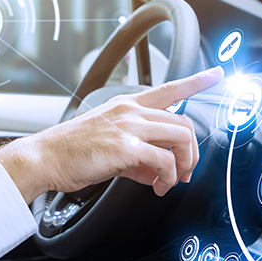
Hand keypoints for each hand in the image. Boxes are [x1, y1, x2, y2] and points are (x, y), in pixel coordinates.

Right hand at [0, 66, 223, 202]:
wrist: (45, 158)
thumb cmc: (70, 152)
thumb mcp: (109, 148)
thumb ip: (138, 157)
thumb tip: (156, 173)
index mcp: (126, 105)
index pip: (169, 88)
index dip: (196, 82)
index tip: (216, 75)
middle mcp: (130, 110)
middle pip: (184, 122)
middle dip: (191, 152)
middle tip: (183, 173)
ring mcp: (128, 126)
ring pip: (181, 138)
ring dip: (183, 165)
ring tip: (170, 181)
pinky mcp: (126, 146)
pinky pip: (164, 160)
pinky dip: (168, 176)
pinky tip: (158, 186)